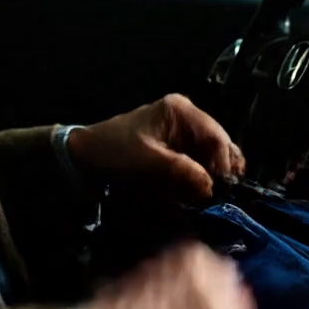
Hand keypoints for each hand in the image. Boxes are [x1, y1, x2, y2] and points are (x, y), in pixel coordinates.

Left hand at [67, 94, 244, 201]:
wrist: (84, 157)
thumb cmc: (115, 153)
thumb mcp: (148, 163)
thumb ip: (183, 173)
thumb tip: (213, 188)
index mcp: (181, 111)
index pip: (216, 137)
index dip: (223, 165)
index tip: (221, 191)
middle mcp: (187, 117)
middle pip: (218, 146)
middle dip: (220, 172)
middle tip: (218, 197)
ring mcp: (182, 132)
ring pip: (211, 156)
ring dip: (210, 177)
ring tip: (206, 197)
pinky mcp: (176, 147)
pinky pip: (198, 163)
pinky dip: (199, 178)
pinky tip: (195, 193)